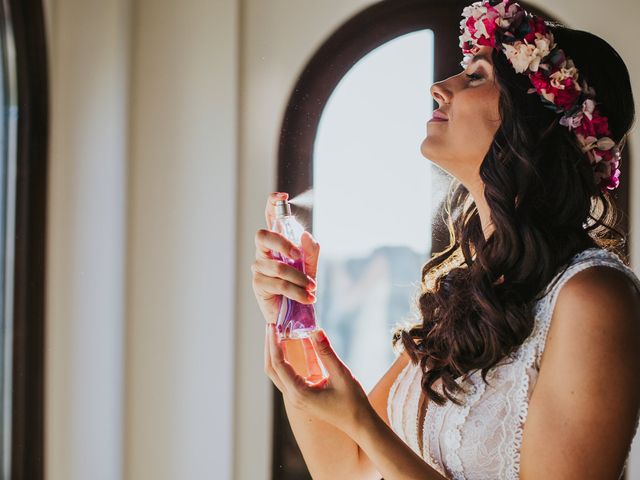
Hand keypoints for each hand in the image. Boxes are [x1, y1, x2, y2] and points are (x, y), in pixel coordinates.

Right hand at [251, 192, 319, 323]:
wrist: (295, 313)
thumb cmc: (300, 285)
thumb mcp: (310, 267)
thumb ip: (310, 251)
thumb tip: (304, 235)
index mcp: (277, 242)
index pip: (270, 218)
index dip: (272, 204)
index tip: (282, 196)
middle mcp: (264, 251)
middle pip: (263, 236)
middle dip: (282, 243)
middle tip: (298, 256)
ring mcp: (259, 267)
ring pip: (279, 267)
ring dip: (300, 278)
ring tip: (312, 288)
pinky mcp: (259, 284)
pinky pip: (280, 284)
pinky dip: (297, 291)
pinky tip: (307, 297)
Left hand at [264, 323, 371, 435]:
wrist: (360, 424)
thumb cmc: (353, 403)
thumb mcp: (341, 375)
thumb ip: (327, 353)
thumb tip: (316, 330)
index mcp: (299, 393)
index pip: (279, 364)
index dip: (274, 343)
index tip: (273, 326)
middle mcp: (294, 396)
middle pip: (273, 368)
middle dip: (270, 346)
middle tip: (271, 325)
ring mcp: (297, 396)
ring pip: (279, 372)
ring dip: (278, 352)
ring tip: (279, 331)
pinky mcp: (303, 394)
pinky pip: (292, 374)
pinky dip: (291, 358)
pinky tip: (296, 342)